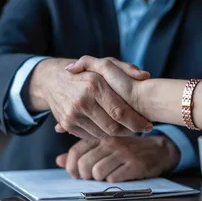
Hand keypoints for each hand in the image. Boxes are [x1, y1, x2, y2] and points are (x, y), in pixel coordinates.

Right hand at [26, 57, 150, 138]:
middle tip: (141, 130)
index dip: (137, 122)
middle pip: (113, 127)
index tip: (149, 125)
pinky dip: (103, 134)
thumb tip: (145, 76)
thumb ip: (126, 68)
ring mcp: (73, 114)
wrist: (52, 80)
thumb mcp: (104, 64)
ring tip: (128, 128)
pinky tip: (110, 128)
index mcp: (94, 85)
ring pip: (103, 134)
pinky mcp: (67, 124)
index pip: (120, 111)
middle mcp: (82, 101)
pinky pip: (91, 136)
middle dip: (131, 131)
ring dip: (118, 134)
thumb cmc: (85, 72)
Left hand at [56, 136, 179, 181]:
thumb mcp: (104, 147)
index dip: (71, 167)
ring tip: (105, 177)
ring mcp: (124, 153)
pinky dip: (113, 182)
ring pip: (97, 172)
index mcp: (101, 136)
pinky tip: (118, 177)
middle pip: (85, 164)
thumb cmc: (128, 150)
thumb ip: (82, 153)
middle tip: (91, 178)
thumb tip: (58, 161)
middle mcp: (111, 142)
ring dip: (99, 180)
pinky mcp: (135, 165)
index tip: (76, 174)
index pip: (76, 151)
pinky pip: (114, 178)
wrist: (159, 150)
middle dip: (85, 176)